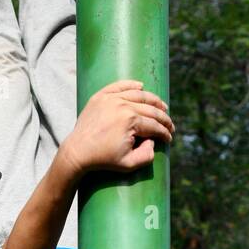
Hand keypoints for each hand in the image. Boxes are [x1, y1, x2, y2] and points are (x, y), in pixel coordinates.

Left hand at [59, 80, 173, 177]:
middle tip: (170, 125)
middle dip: (163, 118)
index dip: (165, 133)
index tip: (169, 138)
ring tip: (162, 106)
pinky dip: (131, 84)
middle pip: (150, 109)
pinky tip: (141, 86)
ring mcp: (111, 98)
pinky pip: (119, 85)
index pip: (154, 125)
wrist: (77, 152)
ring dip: (153, 100)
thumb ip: (147, 155)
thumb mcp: (128, 164)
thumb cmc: (103, 160)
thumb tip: (153, 140)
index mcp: (131, 121)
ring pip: (139, 94)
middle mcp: (123, 105)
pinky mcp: (100, 96)